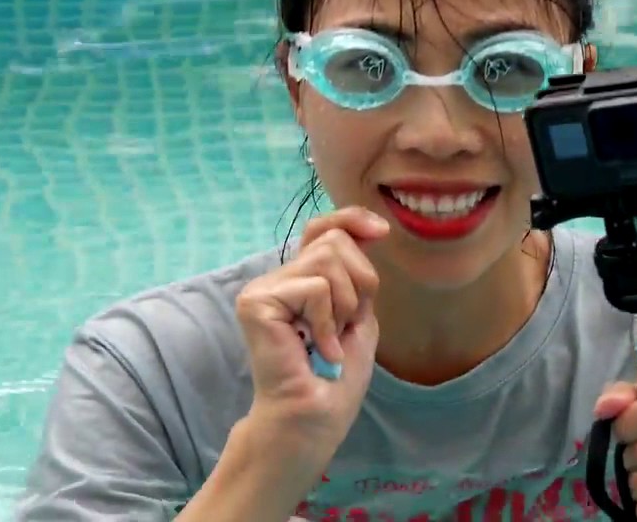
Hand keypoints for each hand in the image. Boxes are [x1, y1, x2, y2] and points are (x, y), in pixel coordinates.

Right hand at [235, 206, 389, 462]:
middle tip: (343, 328)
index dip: (351, 219)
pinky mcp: (256, 302)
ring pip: (328, 260)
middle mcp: (277, 278)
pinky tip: (316, 350)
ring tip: (327, 341)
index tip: (381, 231)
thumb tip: (371, 228)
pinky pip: (315, 288)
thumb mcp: (358, 312)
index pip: (322, 228)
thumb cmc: (336, 377)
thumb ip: (357, 272)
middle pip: (335, 242)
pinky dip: (328, 323)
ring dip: (344, 308)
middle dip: (359, 285)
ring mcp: (262, 289)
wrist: (314, 417)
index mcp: (300, 279)